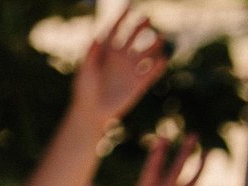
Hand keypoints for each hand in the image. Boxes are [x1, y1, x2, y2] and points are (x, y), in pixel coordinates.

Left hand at [71, 10, 169, 126]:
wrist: (92, 112)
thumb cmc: (85, 90)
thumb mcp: (85, 71)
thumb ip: (91, 54)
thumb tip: (95, 36)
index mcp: (107, 51)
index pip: (116, 30)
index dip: (122, 17)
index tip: (129, 6)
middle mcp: (122, 57)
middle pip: (135, 36)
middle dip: (141, 26)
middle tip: (147, 19)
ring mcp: (132, 69)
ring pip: (148, 51)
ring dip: (155, 44)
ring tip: (160, 38)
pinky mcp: (140, 83)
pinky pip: (153, 71)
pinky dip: (159, 64)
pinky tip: (163, 59)